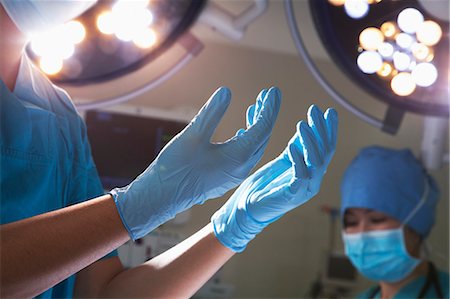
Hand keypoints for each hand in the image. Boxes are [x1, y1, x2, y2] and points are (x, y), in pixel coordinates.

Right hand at [111, 87, 280, 239]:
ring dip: (257, 126)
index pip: (262, 128)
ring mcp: (235, 174)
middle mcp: (242, 168)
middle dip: (266, 115)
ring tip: (255, 107)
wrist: (162, 197)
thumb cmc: (176, 167)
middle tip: (268, 94)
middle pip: (262, 137)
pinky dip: (247, 139)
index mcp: (238, 157)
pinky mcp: (227, 177)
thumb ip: (212, 113)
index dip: (269, 108)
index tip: (274, 91)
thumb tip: (227, 91)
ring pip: (254, 147)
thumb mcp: (193, 135)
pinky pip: (245, 155)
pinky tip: (242, 130)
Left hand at [211, 105, 337, 251]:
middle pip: (325, 152)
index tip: (328, 111)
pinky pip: (300, 177)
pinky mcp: (291, 196)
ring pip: (316, 163)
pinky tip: (292, 147)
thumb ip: (296, 147)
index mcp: (312, 172)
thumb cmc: (265, 185)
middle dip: (321, 129)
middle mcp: (313, 181)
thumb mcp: (283, 161)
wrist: (247, 210)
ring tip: (302, 124)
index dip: (328, 129)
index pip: (326, 147)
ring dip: (310, 141)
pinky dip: (297, 160)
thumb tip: (306, 127)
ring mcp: (304, 190)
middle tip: (314, 110)